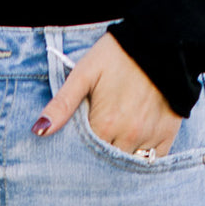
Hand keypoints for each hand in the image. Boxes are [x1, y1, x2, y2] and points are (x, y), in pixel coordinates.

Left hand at [32, 33, 181, 157]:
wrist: (160, 40)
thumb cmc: (117, 55)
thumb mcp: (84, 73)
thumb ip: (62, 104)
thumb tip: (38, 131)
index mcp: (105, 124)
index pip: (85, 156)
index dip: (79, 155)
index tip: (76, 149)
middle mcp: (128, 136)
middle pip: (107, 164)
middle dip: (98, 161)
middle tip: (94, 149)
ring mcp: (149, 137)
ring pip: (128, 165)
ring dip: (119, 162)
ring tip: (113, 146)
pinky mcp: (167, 135)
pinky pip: (153, 161)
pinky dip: (142, 159)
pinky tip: (134, 146)